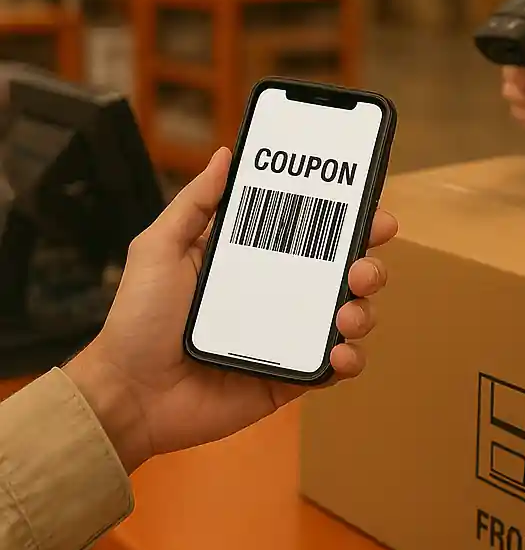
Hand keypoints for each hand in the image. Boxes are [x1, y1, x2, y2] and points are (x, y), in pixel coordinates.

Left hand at [65, 148, 398, 474]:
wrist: (128, 393)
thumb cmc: (138, 319)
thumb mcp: (160, 248)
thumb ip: (196, 202)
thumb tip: (225, 155)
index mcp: (257, 260)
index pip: (314, 233)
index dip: (349, 219)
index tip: (371, 208)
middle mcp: (281, 295)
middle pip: (344, 272)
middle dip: (368, 264)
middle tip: (364, 267)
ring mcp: (289, 337)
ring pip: (350, 316)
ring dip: (363, 310)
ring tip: (348, 313)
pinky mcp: (290, 378)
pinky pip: (335, 367)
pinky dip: (350, 359)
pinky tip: (339, 353)